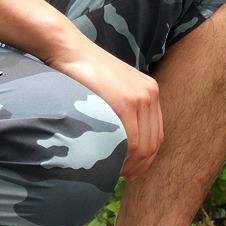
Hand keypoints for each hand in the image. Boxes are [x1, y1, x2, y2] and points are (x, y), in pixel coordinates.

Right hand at [44, 37, 163, 180]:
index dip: (147, 157)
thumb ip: (119, 108)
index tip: (132, 170)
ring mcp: (139, 97)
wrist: (69, 49)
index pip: (157, 134)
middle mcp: (150, 93)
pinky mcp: (125, 101)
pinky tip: (110, 161)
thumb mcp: (109, 88)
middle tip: (122, 175)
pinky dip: (123, 155)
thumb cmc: (81, 70)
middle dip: (140, 164)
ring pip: (143, 144)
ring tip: (114, 171)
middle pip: (154, 142)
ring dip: (130, 163)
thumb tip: (118, 139)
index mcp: (149, 90)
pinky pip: (131, 139)